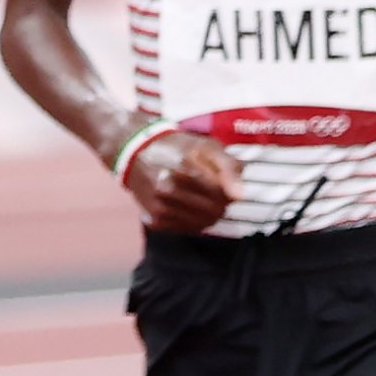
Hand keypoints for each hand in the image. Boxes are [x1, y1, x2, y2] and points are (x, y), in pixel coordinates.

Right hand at [124, 129, 241, 233]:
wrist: (135, 151)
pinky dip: (192, 221)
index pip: (223, 195)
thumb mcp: (207, 146)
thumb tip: (240, 196)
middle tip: (213, 192)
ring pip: (201, 224)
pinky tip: (187, 207)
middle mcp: (170, 190)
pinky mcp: (155, 218)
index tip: (222, 183)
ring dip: (207, 214)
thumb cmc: (177, 147)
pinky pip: (186, 229)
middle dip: (220, 204)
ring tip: (201, 199)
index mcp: (186, 169)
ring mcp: (160, 206)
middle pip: (213, 212)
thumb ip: (229, 167)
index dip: (228, 191)